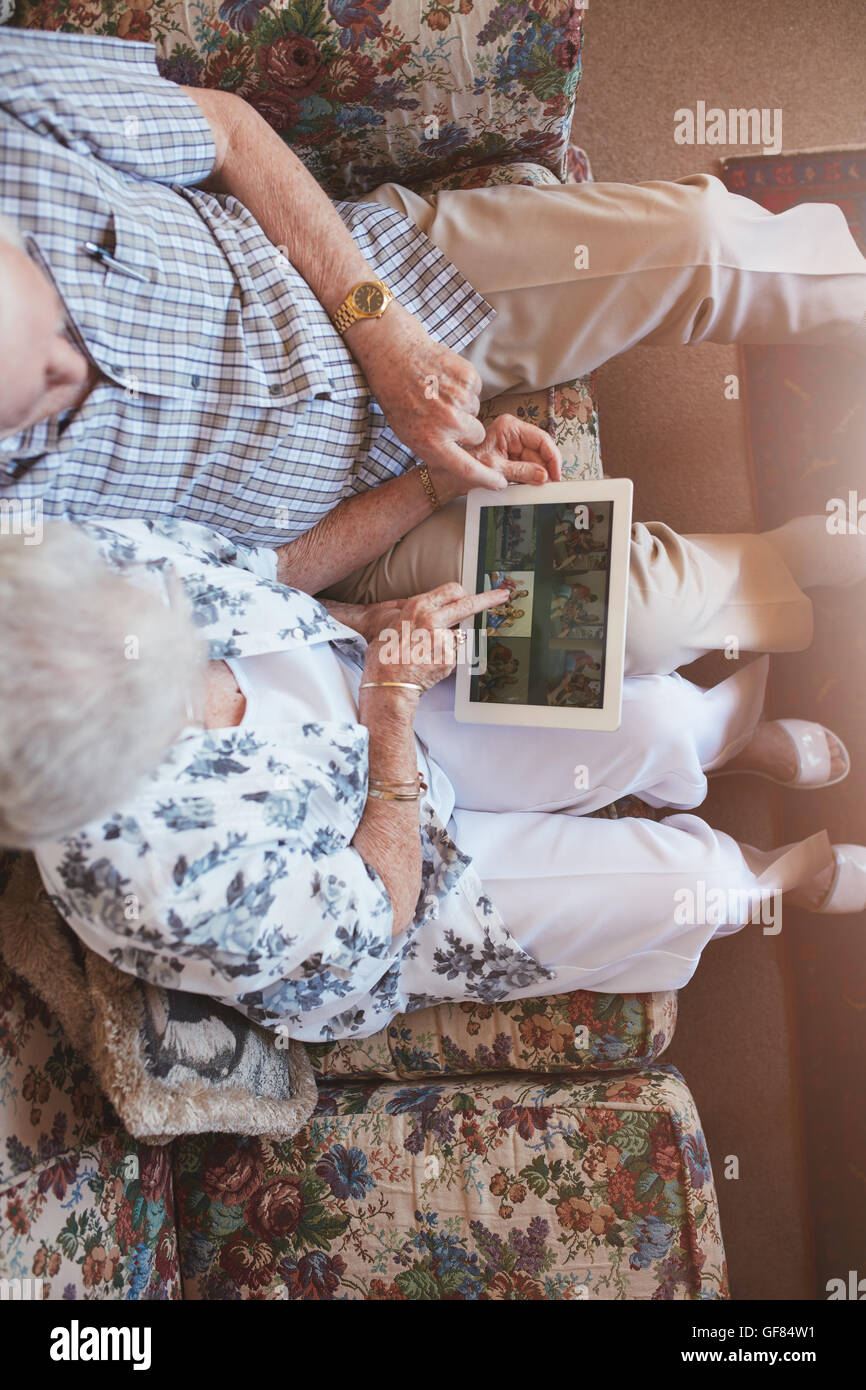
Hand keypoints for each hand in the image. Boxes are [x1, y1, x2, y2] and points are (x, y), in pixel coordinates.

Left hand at [348, 303, 499, 490]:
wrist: (394, 356)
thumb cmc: (397, 397)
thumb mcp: (407, 433)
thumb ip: (435, 449)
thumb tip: (458, 460)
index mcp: (431, 442)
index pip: (467, 469)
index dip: (486, 477)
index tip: (499, 482)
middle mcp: (449, 423)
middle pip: (477, 435)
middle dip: (467, 428)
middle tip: (445, 414)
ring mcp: (460, 399)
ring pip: (476, 411)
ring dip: (463, 405)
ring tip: (439, 394)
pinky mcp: (468, 378)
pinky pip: (476, 390)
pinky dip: (464, 386)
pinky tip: (445, 380)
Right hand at [362, 582, 508, 694]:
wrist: (388, 683)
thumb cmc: (386, 655)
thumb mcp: (393, 623)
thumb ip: (415, 614)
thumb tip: (430, 608)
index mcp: (418, 607)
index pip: (452, 590)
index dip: (468, 591)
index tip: (484, 591)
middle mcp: (433, 619)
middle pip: (468, 604)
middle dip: (489, 598)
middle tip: (502, 596)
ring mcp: (444, 639)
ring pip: (460, 633)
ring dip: (452, 640)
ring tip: (428, 651)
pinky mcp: (450, 658)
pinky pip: (455, 654)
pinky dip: (447, 658)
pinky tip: (430, 663)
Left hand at [464, 412, 561, 485]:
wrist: (451, 476)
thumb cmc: (465, 466)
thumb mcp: (495, 470)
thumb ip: (521, 472)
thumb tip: (543, 476)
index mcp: (509, 427)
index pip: (541, 439)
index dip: (553, 457)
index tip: (556, 474)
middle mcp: (513, 433)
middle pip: (541, 451)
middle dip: (545, 469)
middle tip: (549, 485)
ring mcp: (513, 445)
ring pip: (536, 461)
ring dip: (537, 475)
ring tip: (534, 486)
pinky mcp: (512, 456)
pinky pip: (528, 467)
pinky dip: (530, 477)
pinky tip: (527, 484)